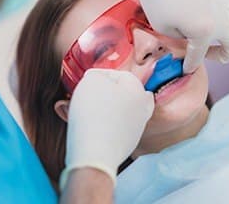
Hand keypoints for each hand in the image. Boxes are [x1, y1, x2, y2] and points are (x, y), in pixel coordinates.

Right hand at [60, 69, 153, 188]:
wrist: (95, 153)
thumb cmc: (94, 113)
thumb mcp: (91, 81)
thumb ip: (96, 75)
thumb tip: (97, 79)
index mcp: (137, 89)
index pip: (117, 75)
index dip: (99, 76)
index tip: (86, 81)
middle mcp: (142, 107)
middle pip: (122, 94)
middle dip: (105, 93)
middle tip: (88, 95)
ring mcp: (137, 127)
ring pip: (120, 111)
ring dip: (104, 108)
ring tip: (86, 110)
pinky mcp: (128, 143)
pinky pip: (116, 127)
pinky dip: (106, 124)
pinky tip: (92, 125)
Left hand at [101, 0, 228, 72]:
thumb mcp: (162, 27)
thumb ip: (180, 38)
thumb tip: (188, 37)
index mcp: (204, 31)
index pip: (199, 56)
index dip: (191, 65)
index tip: (186, 69)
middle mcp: (222, 17)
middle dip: (223, 56)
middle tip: (208, 54)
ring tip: (219, 33)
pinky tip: (221, 11)